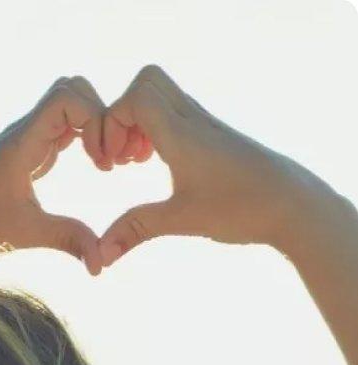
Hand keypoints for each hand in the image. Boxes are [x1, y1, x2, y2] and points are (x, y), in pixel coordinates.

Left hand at [0, 76, 112, 275]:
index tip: (102, 163)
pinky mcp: (24, 154)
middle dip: (100, 116)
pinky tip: (90, 167)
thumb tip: (102, 266)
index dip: (96, 120)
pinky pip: (59, 129)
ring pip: (67, 107)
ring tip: (103, 163)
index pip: (68, 96)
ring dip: (92, 126)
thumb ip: (68, 239)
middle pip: (72, 90)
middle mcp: (23, 132)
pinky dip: (81, 139)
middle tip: (109, 158)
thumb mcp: (24, 233)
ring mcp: (24, 140)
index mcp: (22, 140)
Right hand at [88, 65, 318, 263]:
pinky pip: (175, 112)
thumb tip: (101, 254)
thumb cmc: (241, 208)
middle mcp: (192, 120)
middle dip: (121, 115)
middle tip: (120, 156)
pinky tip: (157, 162)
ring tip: (135, 162)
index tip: (113, 164)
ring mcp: (204, 124)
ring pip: (161, 95)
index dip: (111, 125)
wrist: (292, 203)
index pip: (134, 98)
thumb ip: (137, 229)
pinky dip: (156, 129)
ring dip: (138, 124)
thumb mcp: (182, 220)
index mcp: (181, 134)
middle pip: (146, 83)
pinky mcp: (212, 134)